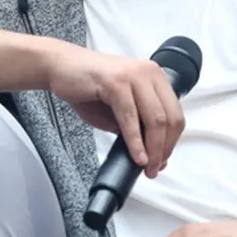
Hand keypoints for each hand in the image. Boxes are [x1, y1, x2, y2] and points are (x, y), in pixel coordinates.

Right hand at [44, 44, 184, 178]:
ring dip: (153, 148)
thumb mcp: (120, 110)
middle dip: (164, 148)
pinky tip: (136, 156)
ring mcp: (133, 75)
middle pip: (169, 118)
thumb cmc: (89, 87)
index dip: (172, 141)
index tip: (162, 160)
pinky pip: (130, 117)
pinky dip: (135, 141)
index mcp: (155, 77)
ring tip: (146, 167)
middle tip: (154, 168)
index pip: (176, 114)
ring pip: (155, 119)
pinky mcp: (116, 82)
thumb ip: (138, 127)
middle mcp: (149, 72)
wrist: (60, 67)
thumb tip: (154, 155)